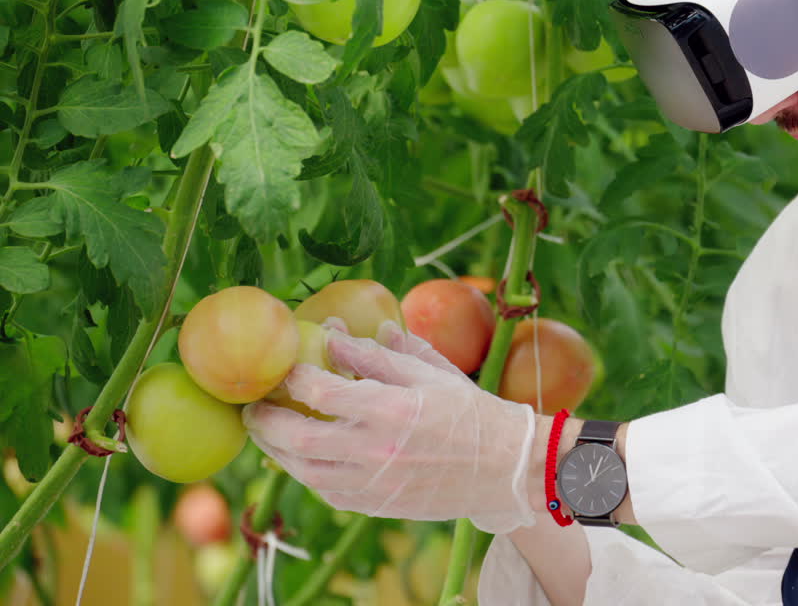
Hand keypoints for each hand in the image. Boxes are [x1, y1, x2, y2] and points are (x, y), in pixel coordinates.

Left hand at [242, 321, 536, 533]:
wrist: (504, 467)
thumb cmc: (471, 412)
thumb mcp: (431, 372)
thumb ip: (382, 354)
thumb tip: (338, 332)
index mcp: (390, 408)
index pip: (319, 388)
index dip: (292, 375)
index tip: (283, 366)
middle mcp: (375, 449)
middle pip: (296, 436)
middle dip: (264, 420)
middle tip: (253, 407)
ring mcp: (374, 483)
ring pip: (303, 471)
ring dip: (276, 451)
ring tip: (269, 433)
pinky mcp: (377, 505)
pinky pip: (326, 492)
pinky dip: (307, 474)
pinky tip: (304, 458)